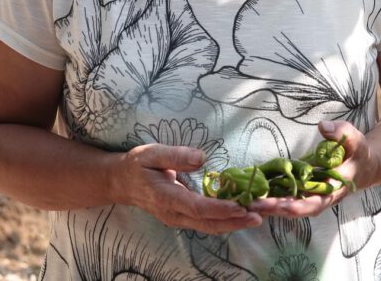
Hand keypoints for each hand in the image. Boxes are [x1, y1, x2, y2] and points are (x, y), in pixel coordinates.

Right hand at [112, 143, 263, 233]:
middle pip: (209, 224)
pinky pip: (208, 223)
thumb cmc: (136, 166)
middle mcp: (175, 214)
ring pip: (211, 227)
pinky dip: (228, 220)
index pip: (197, 207)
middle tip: (261, 216)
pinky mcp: (184, 218)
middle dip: (237, 221)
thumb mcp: (151, 153)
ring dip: (236, 223)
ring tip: (260, 216)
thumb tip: (201, 157)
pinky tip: (244, 214)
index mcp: (166, 198)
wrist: (120, 183)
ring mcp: (179, 219)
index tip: (241, 206)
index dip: (220, 209)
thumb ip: (175, 155)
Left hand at [248, 120, 372, 218]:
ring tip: (247, 203)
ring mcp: (312, 195)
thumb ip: (341, 132)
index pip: (315, 202)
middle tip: (253, 205)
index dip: (297, 205)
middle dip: (275, 209)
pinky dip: (272, 199)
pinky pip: (287, 198)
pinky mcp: (304, 191)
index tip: (281, 205)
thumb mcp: (354, 138)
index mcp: (335, 188)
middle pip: (297, 208)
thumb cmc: (357, 151)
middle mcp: (322, 197)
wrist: (362, 165)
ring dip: (269, 207)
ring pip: (289, 206)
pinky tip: (254, 195)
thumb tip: (323, 127)